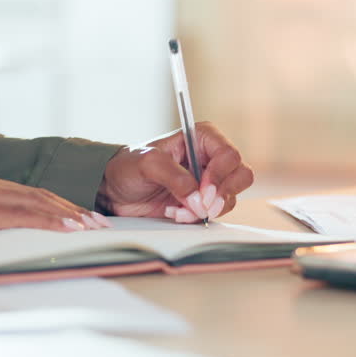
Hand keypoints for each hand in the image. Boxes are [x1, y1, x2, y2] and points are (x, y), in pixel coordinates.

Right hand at [0, 168, 111, 239]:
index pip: (25, 194)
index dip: (53, 206)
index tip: (75, 216)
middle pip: (40, 196)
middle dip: (71, 210)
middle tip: (98, 224)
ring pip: (39, 203)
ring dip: (70, 216)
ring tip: (94, 228)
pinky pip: (25, 216)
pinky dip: (51, 221)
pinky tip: (70, 229)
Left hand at [97, 121, 253, 222]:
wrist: (114, 190)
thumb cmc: (129, 167)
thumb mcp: (148, 164)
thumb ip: (175, 177)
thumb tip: (198, 198)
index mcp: (202, 138)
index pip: (229, 154)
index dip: (220, 175)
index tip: (203, 190)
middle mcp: (210, 158)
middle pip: (241, 175)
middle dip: (222, 194)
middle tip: (202, 206)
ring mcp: (209, 182)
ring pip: (231, 197)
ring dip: (207, 209)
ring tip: (178, 211)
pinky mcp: (202, 203)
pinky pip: (216, 213)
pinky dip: (198, 218)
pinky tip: (176, 214)